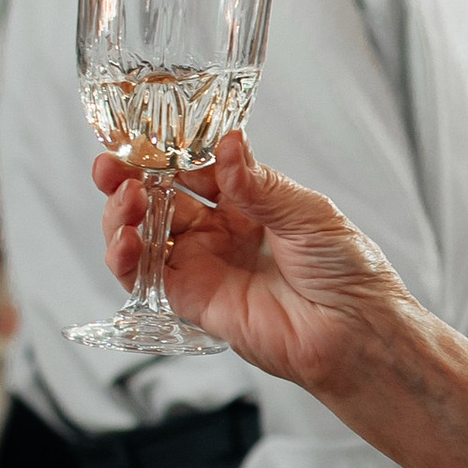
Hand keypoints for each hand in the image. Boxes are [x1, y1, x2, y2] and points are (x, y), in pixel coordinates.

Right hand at [94, 132, 402, 399]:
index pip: (194, 169)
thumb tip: (229, 144)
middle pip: (159, 199)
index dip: (164, 154)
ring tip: (126, 197)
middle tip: (112, 165)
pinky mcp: (194, 300)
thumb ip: (258, 184)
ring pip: (145, 235)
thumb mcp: (307, 214)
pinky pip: (147, 278)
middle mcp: (222, 231)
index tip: (140, 135)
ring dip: (123, 215)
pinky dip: (127, 259)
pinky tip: (128, 240)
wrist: (356, 332)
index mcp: (250, 200)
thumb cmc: (347, 270)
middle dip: (129, 179)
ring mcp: (204, 265)